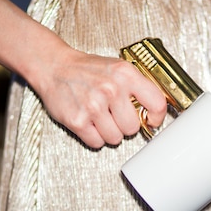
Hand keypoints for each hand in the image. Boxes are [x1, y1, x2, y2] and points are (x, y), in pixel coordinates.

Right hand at [34, 46, 166, 148]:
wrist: (54, 67)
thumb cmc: (86, 70)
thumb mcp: (118, 68)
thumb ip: (137, 87)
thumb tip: (154, 111)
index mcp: (125, 74)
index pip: (157, 103)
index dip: (156, 117)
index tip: (151, 120)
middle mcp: (111, 89)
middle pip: (133, 128)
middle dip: (124, 126)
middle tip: (114, 115)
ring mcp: (94, 106)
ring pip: (116, 139)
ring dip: (108, 133)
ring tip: (100, 118)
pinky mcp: (78, 121)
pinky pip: (97, 143)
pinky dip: (94, 137)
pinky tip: (89, 123)